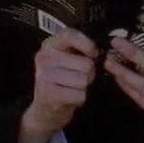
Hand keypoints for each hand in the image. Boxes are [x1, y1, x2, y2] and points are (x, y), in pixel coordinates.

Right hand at [19, 28, 97, 142]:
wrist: (45, 107)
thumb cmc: (62, 78)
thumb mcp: (67, 58)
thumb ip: (80, 50)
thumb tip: (99, 52)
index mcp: (50, 44)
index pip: (70, 35)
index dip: (87, 43)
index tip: (94, 53)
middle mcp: (44, 57)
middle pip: (85, 63)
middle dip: (90, 73)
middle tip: (79, 76)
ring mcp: (44, 76)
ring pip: (83, 80)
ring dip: (84, 86)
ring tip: (73, 87)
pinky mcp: (48, 95)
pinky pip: (79, 95)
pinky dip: (80, 98)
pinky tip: (69, 97)